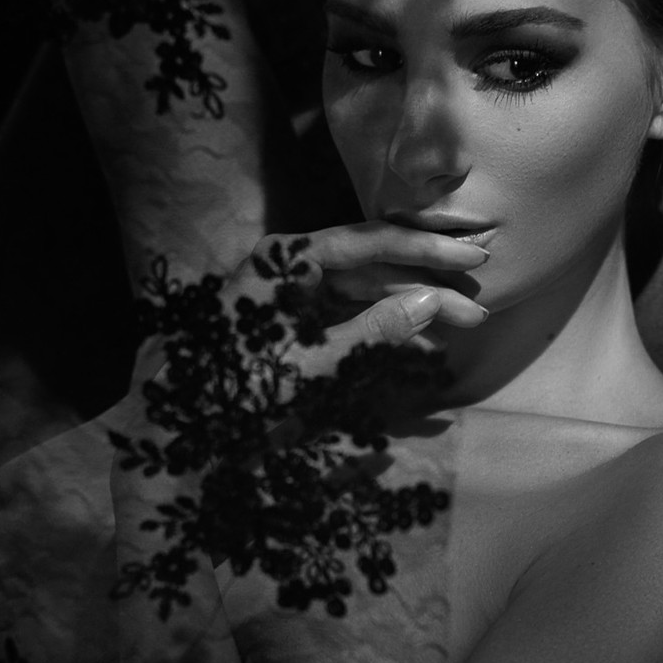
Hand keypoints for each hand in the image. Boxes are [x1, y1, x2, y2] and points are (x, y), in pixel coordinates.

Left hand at [240, 220, 488, 366]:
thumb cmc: (240, 385)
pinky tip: (419, 337)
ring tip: (458, 326)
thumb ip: (374, 330)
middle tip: (476, 310)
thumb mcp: (312, 363)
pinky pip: (348, 311)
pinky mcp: (293, 316)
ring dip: (410, 307)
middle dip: (426, 287)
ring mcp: (291, 289)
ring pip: (364, 290)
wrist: (187, 419)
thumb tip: (433, 301)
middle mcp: (290, 263)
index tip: (471, 262)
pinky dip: (383, 324)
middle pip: (372, 266)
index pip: (370, 243)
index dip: (426, 254)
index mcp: (287, 259)